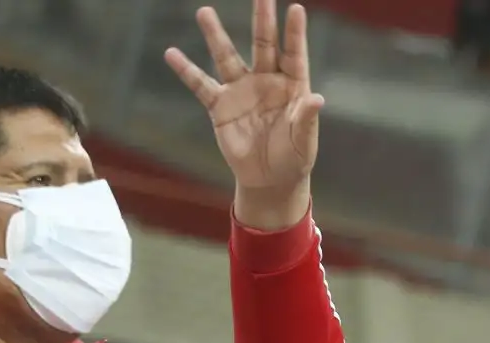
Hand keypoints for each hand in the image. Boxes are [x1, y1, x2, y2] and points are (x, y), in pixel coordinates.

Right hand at [166, 1, 323, 229]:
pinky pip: (201, 85)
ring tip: (204, 12)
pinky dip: (186, 70)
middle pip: (262, 44)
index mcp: (292, 85)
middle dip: (261, 20)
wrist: (271, 178)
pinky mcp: (220, 107)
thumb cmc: (295, 156)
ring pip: (227, 57)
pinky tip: (172, 53)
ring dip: (215, 36)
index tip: (296, 9)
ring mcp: (241, 90)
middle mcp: (266, 80)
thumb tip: (318, 99)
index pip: (293, 53)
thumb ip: (307, 118)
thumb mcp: (305, 140)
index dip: (294, 33)